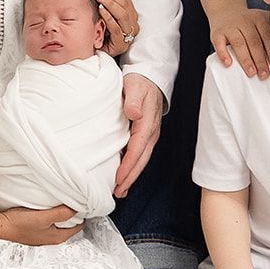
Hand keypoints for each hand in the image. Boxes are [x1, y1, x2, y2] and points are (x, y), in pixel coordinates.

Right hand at [0, 204, 83, 245]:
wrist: (0, 226)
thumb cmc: (19, 224)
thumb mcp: (44, 217)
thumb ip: (62, 213)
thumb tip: (77, 208)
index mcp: (57, 237)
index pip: (79, 226)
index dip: (83, 214)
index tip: (84, 203)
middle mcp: (51, 238)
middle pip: (70, 224)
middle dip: (73, 213)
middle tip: (75, 199)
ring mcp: (43, 234)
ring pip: (59, 222)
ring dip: (62, 212)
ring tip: (63, 200)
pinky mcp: (35, 229)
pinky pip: (49, 220)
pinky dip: (52, 213)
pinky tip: (48, 205)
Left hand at [95, 0, 139, 57]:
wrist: (101, 53)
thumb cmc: (103, 32)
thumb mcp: (106, 15)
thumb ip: (106, 3)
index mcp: (131, 15)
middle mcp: (133, 23)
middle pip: (124, 3)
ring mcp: (129, 34)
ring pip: (122, 14)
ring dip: (109, 3)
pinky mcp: (121, 44)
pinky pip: (116, 28)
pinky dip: (108, 17)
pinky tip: (100, 10)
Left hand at [113, 74, 162, 197]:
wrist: (150, 76)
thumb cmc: (140, 81)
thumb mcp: (135, 86)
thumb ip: (133, 100)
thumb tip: (134, 113)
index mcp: (147, 123)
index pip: (137, 149)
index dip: (128, 165)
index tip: (118, 178)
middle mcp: (151, 132)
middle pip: (141, 160)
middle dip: (130, 177)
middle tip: (118, 192)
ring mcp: (150, 134)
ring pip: (142, 159)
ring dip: (132, 175)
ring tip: (121, 190)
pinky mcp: (146, 134)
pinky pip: (140, 154)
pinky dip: (133, 166)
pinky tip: (126, 174)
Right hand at [209, 6, 269, 78]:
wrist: (225, 10)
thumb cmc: (248, 21)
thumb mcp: (262, 18)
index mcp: (258, 18)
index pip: (267, 35)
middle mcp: (244, 21)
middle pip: (254, 41)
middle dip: (260, 59)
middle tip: (264, 74)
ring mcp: (230, 27)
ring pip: (238, 43)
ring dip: (246, 59)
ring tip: (252, 73)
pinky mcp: (217, 33)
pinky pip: (219, 43)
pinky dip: (223, 54)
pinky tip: (229, 64)